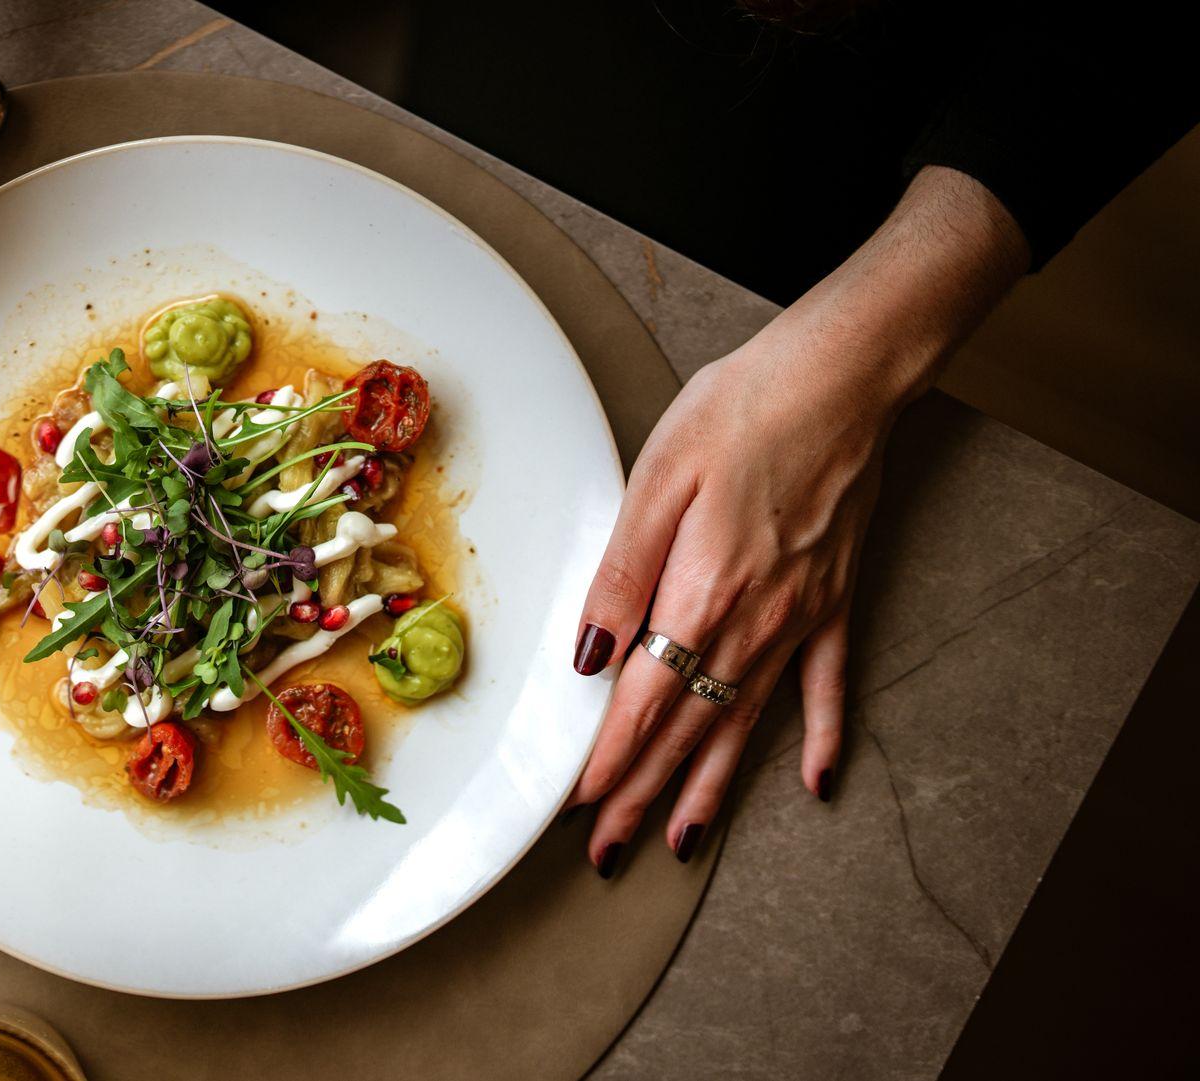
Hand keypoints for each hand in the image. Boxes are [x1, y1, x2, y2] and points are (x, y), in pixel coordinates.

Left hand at [567, 325, 884, 867]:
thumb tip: (591, 656)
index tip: (579, 808)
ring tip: (682, 842)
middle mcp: (754, 622)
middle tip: (610, 854)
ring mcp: (802, 616)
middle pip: (687, 730)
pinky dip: (821, 736)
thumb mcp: (656, 482)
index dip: (609, 761)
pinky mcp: (834, 599)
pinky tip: (815, 782)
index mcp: (701, 593)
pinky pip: (827, 684)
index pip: (642, 703)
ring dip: (711, 787)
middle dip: (643, 795)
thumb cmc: (741, 411)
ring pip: (745, 723)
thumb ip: (621, 576)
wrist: (842, 376)